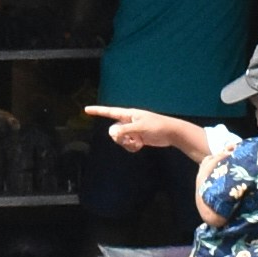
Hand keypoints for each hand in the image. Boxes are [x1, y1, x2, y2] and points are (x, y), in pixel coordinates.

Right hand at [85, 104, 202, 158]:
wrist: (171, 133)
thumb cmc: (157, 126)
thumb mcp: (140, 128)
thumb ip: (126, 130)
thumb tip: (112, 133)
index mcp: (129, 114)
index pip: (110, 112)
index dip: (98, 111)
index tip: (86, 109)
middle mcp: (128, 122)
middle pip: (113, 131)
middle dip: (119, 138)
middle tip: (131, 139)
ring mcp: (132, 131)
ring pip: (120, 139)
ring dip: (127, 143)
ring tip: (138, 142)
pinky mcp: (137, 138)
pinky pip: (127, 145)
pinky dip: (132, 147)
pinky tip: (141, 145)